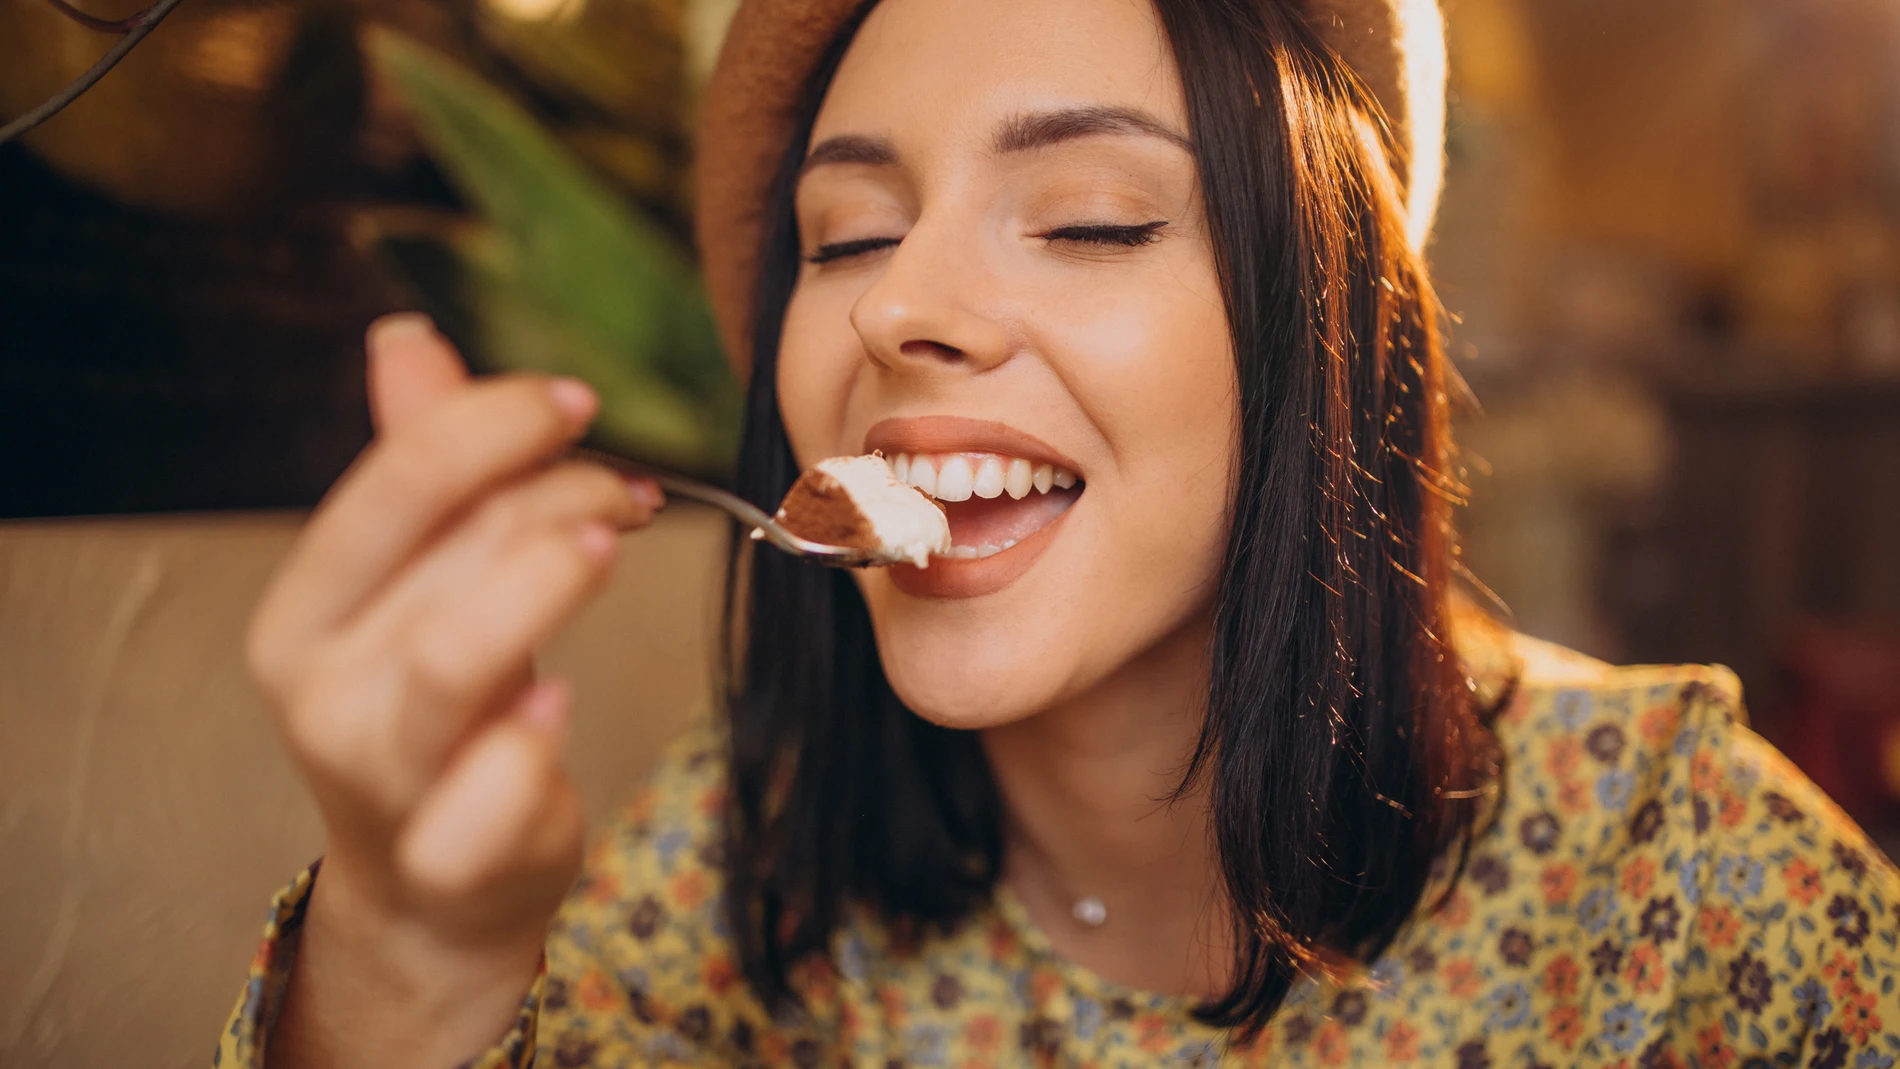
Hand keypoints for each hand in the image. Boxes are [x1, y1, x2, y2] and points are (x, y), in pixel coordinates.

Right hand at [245, 314, 663, 1064]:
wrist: (434, 884)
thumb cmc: (441, 711)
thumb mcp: (420, 585)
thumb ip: (420, 469)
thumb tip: (405, 335)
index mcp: (306, 608)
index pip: (396, 481)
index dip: (496, 421)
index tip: (576, 400)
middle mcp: (323, 688)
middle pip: (454, 550)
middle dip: (561, 494)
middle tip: (626, 492)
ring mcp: (380, 775)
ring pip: (459, 654)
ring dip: (552, 580)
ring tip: (611, 545)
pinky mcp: (449, 854)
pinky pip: (492, 789)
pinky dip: (536, 741)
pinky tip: (560, 704)